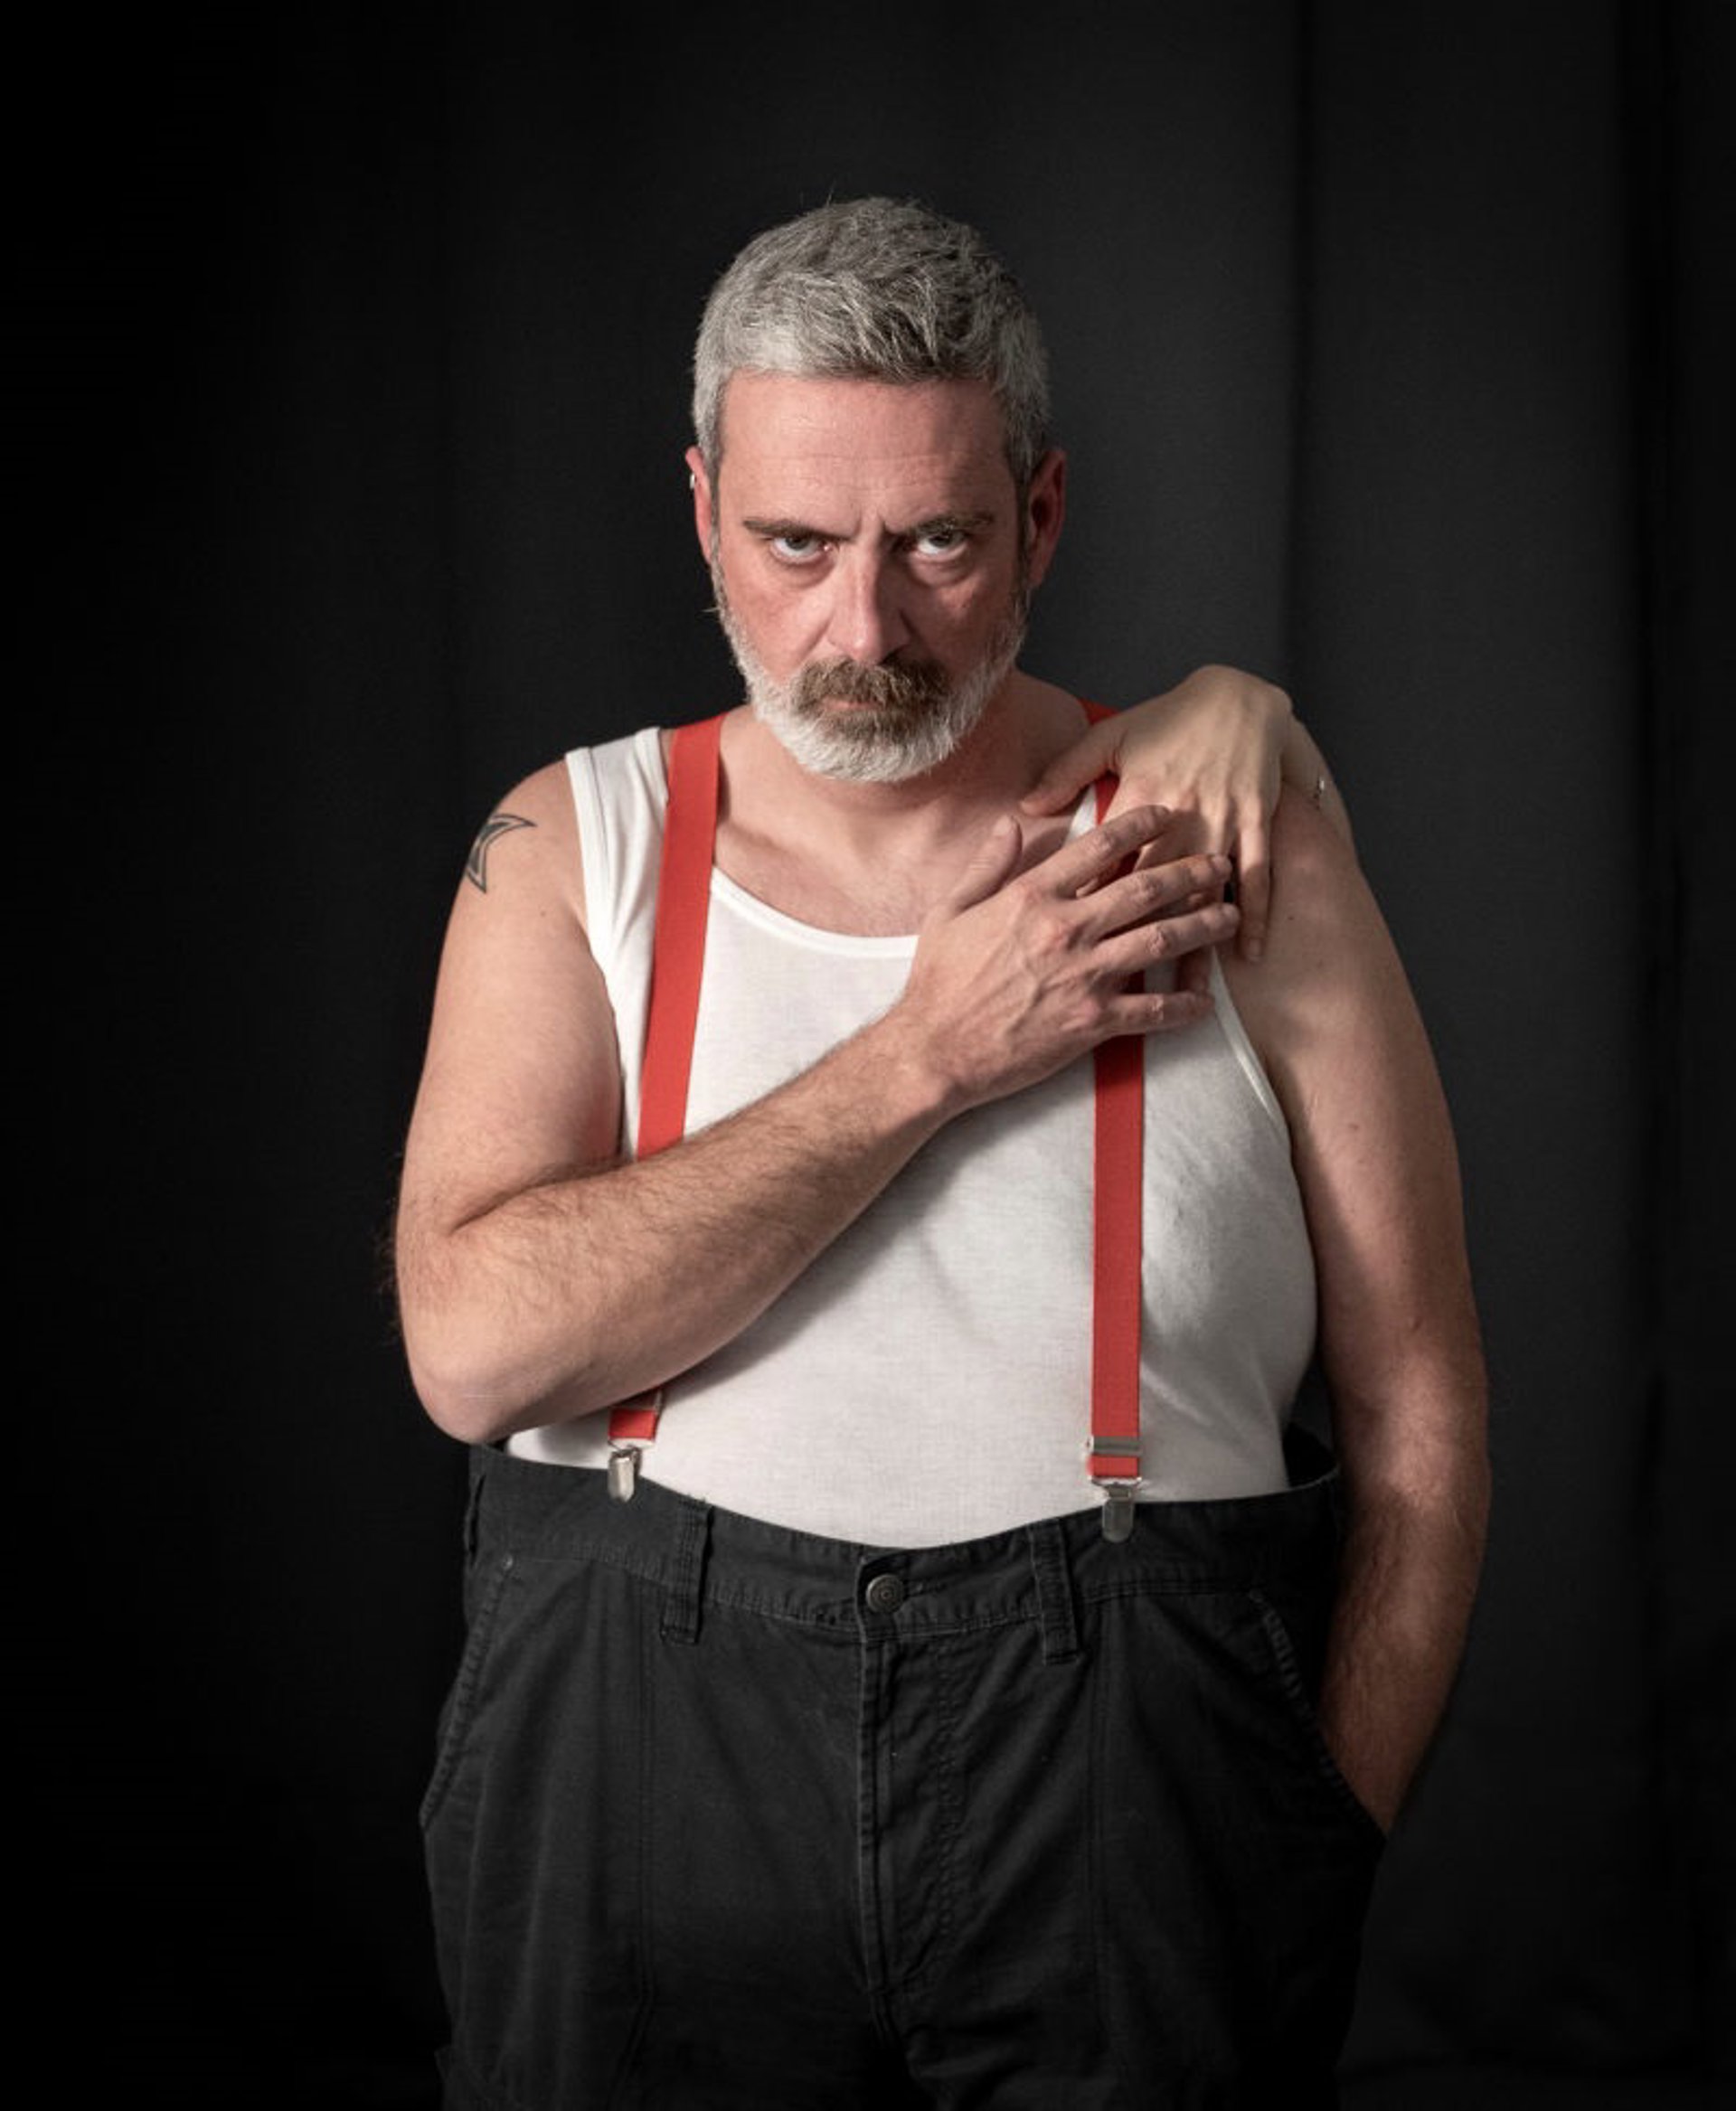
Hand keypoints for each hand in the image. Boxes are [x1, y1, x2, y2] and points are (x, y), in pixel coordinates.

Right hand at [889, 805, 1237, 1116]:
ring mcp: (1083, 976)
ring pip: (1160, 941)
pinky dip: (1183, 1005)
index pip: (1099, 847)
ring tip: (1228, 915)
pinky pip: (1151, 1010)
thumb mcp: (949, 911)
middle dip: (1191, 871)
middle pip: (1146, 889)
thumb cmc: (938, 982)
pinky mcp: (1092, 1021)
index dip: (1141, 824)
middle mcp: (1066, 929)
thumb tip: (1011, 823)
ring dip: (1201, 925)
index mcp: (1032, 897)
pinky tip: (1204, 1000)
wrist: (935, 1050)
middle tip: (1219, 863)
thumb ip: (988, 864)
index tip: (1169, 813)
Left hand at [1021, 666, 1292, 959]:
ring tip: (1186, 987)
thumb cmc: (1168, 717)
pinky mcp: (1257, 822)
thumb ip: (1064, 774)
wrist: (1238, 695)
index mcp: (1138, 796)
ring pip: (1208, 890)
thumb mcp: (1109, 736)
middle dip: (1141, 941)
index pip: (1110, 862)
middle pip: (1158, 889)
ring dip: (1199, 939)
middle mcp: (1182, 814)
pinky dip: (1256, 914)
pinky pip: (1259, 876)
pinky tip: (1250, 954)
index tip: (1070, 948)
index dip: (1091, 906)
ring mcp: (1224, 820)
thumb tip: (1024, 810)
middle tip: (1123, 989)